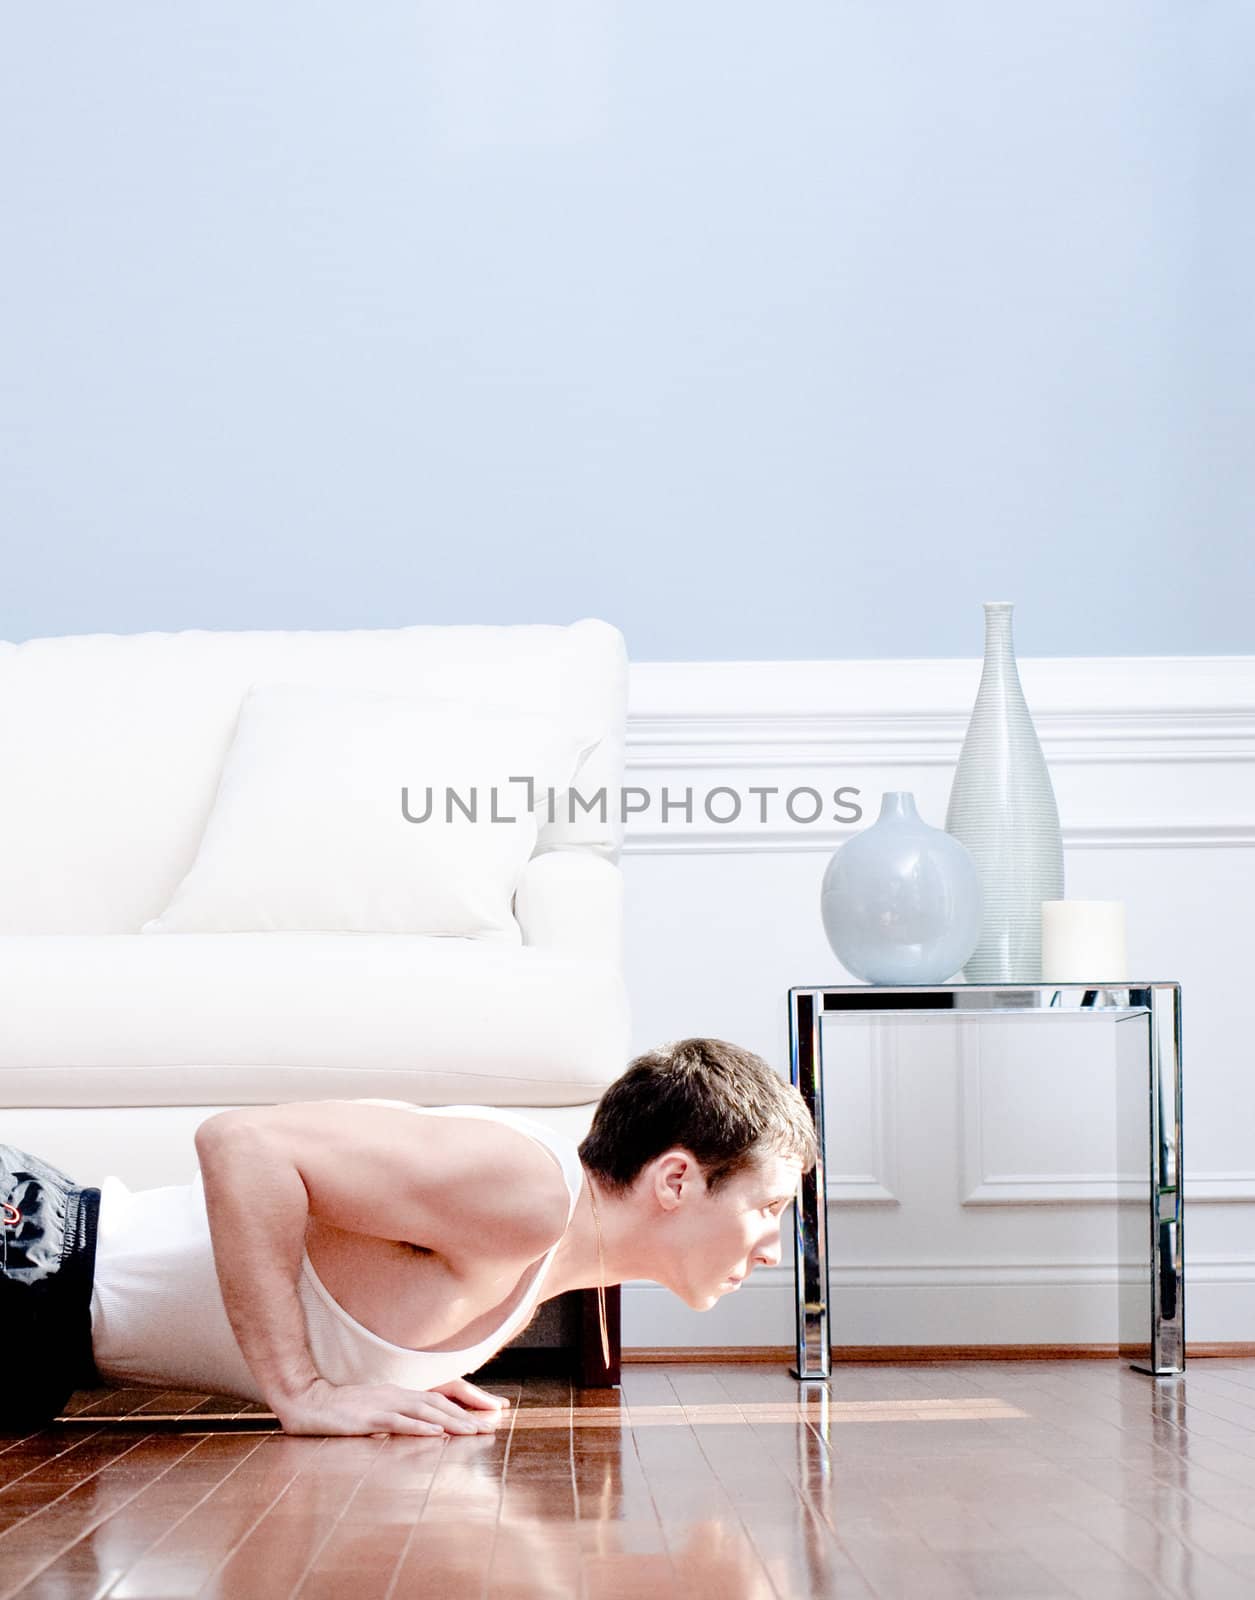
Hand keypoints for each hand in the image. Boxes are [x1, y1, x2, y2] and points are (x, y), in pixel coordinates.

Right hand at [272, 1376, 508, 1437]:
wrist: (307, 1400)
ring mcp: (383, 1404)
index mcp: (400, 1392)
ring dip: (451, 1421)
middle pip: (439, 1402)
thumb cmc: (340, 1410)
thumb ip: (398, 1415)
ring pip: (425, 1410)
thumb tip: (425, 1426)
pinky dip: (419, 1427)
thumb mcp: (375, 1410)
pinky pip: (398, 1422)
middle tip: (491, 1426)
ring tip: (473, 1431)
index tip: (491, 1410)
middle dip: (467, 1414)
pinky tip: (435, 1433)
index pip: (441, 1394)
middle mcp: (397, 1393)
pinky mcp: (368, 1417)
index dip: (467, 1401)